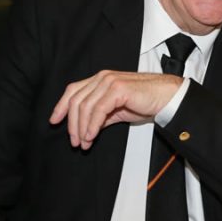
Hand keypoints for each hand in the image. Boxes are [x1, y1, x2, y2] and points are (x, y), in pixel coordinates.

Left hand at [49, 70, 183, 149]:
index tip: (55, 121)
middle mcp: (103, 78)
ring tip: (84, 142)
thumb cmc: (147, 101)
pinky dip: (92, 125)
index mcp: (101, 80)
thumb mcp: (118, 109)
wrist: (167, 98)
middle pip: (76, 100)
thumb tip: (87, 128)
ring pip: (85, 106)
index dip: (61, 106)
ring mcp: (110, 81)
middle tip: (74, 141)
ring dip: (81, 128)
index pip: (73, 90)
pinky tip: (91, 136)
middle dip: (72, 123)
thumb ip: (102, 115)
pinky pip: (98, 109)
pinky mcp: (118, 89)